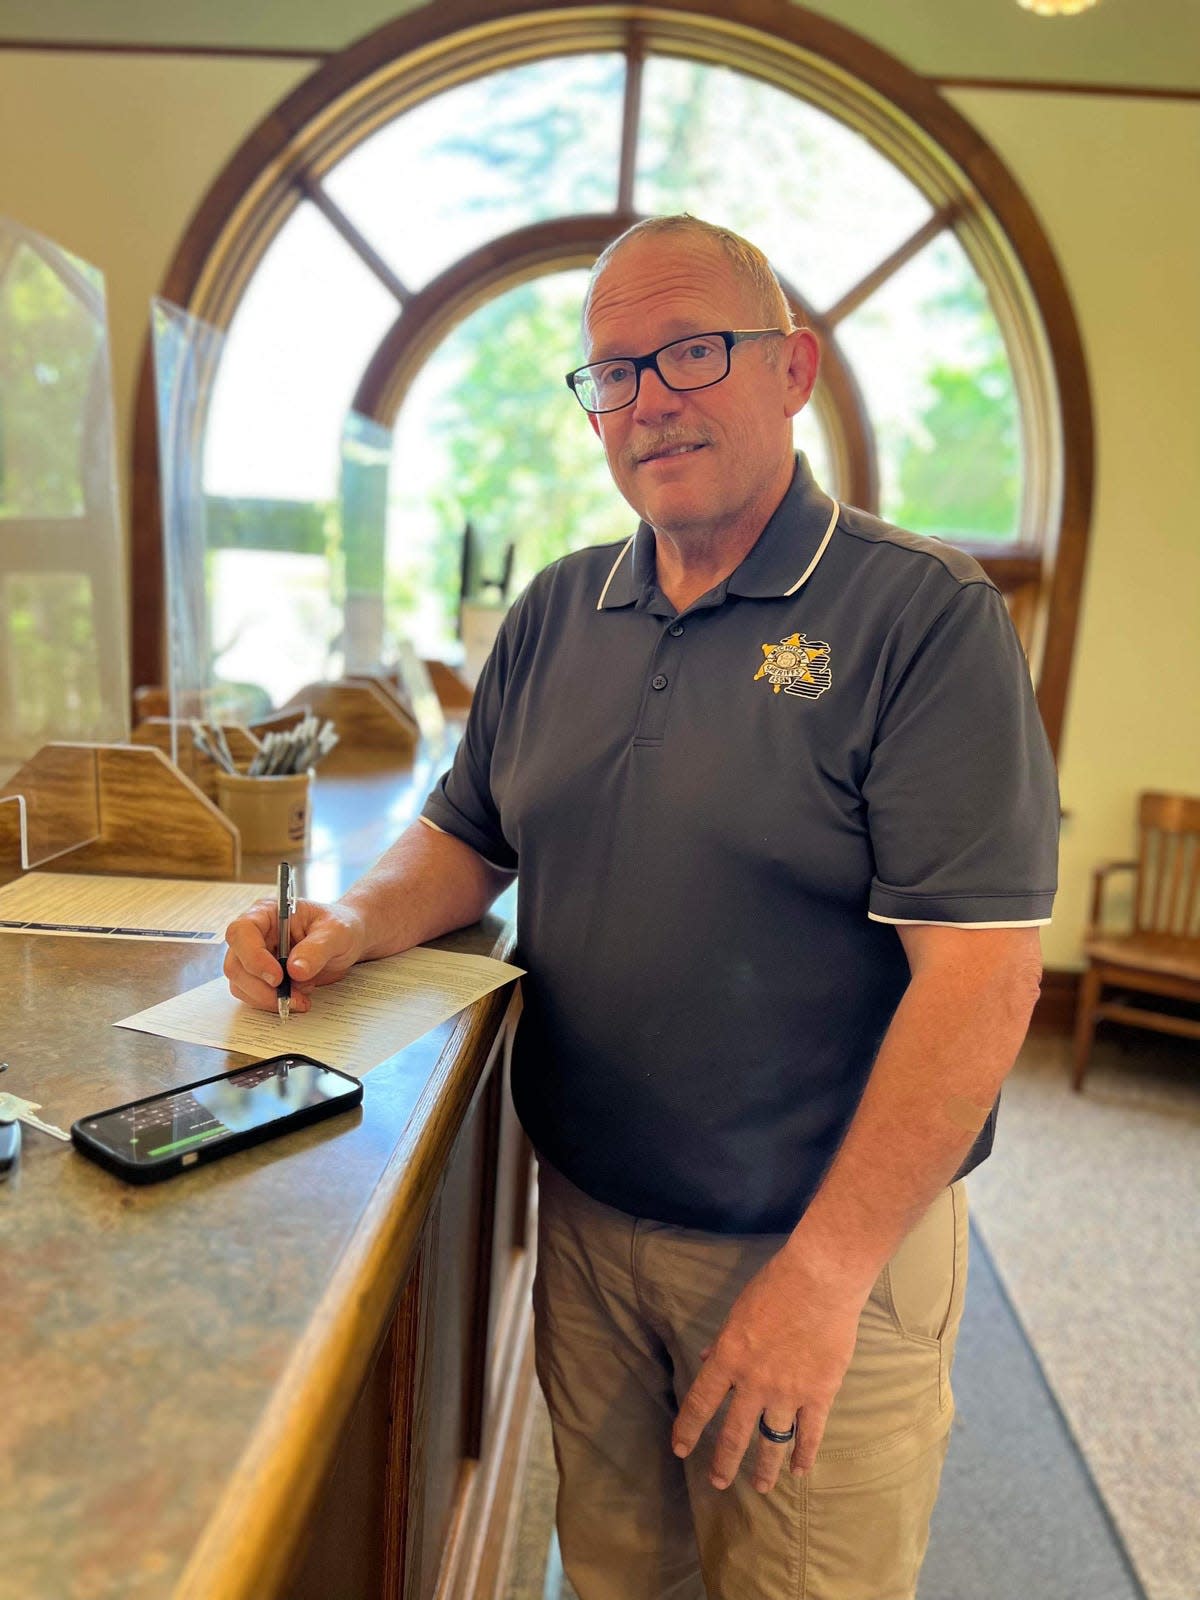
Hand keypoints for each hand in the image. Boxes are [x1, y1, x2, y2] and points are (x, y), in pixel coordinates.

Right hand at [223, 899, 366, 1012]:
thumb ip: (317, 948)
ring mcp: (255, 956)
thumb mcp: (336, 932)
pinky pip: (252, 995)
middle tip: (292, 996)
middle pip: (236, 964)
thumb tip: (295, 970)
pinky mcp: (260, 976)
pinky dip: (272, 1002)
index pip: (241, 931)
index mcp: (268, 913)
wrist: (347, 941)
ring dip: (267, 998)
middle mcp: (256, 934)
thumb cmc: (340, 927)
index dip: (253, 956)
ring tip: (300, 998)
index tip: (277, 977)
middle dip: (261, 987)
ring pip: (241, 984)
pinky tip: (296, 998)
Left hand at [671, 1246, 867, 1492]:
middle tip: (717, 1482)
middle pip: (734, 1434)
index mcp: (728, 1359)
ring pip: (772, 1442)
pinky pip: (810, 1434)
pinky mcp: (819, 1394)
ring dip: (764, 1469)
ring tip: (760, 1486)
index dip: (687, 1429)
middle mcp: (753, 1383)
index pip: (700, 1403)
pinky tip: (800, 1471)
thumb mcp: (737, 1311)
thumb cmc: (774, 1287)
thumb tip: (706, 1356)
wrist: (820, 1281)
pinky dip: (804, 1455)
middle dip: (723, 1462)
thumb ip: (722, 1341)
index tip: (679, 1448)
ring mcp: (787, 1393)